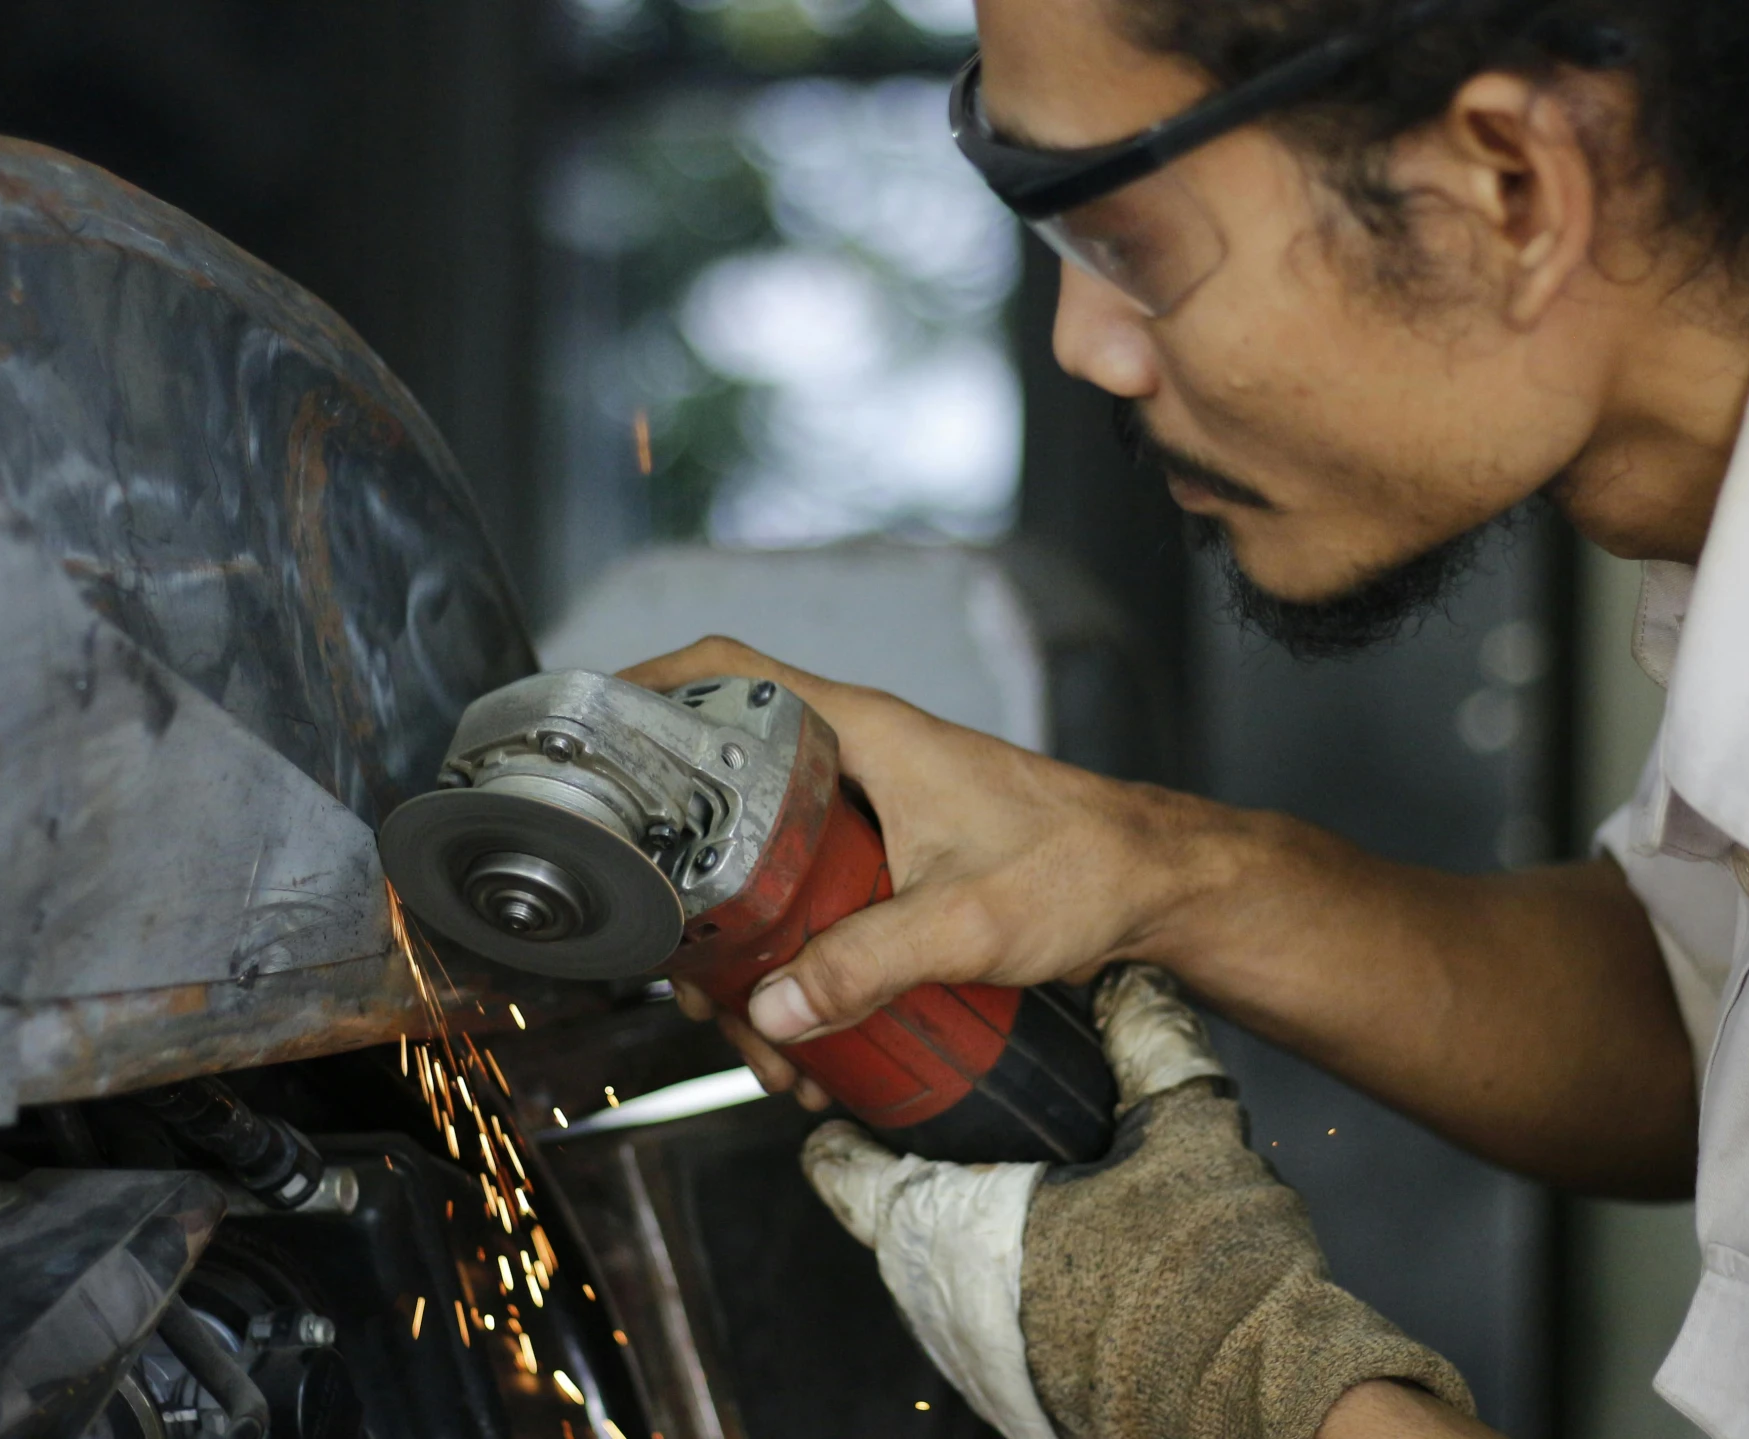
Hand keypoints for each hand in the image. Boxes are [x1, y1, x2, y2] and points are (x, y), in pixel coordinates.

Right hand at [620, 639, 1214, 1067]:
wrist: (1156, 888)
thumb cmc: (1085, 866)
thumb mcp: (970, 921)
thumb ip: (870, 963)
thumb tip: (773, 1010)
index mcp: (865, 736)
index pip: (731, 671)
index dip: (649, 685)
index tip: (591, 730)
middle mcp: (856, 766)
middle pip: (727, 800)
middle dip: (695, 896)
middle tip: (689, 971)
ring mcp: (869, 818)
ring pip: (764, 872)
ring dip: (750, 962)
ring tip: (764, 1044)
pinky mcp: (887, 868)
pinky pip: (809, 909)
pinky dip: (795, 973)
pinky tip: (807, 1042)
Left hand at [801, 964, 1227, 1438]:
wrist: (1252, 1398)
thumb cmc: (1205, 1277)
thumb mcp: (1185, 1126)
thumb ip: (1147, 1041)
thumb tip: (1127, 990)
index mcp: (947, 1227)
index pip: (841, 1166)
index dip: (855, 1116)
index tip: (875, 1088)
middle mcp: (937, 1303)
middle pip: (893, 1213)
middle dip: (929, 1165)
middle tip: (977, 1122)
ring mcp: (972, 1357)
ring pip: (939, 1269)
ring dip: (973, 1224)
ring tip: (1036, 1181)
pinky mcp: (1015, 1394)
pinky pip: (985, 1319)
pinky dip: (1010, 1278)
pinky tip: (1074, 1247)